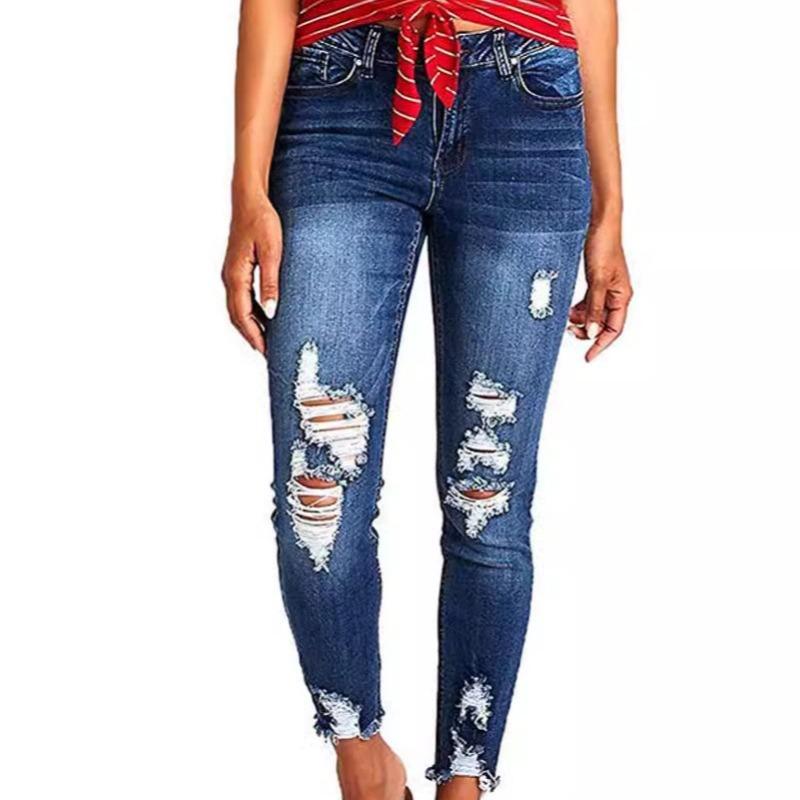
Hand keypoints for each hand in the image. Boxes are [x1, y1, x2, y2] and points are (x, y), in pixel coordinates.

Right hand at [221, 190, 282, 354]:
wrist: (250, 198)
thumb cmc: (262, 220)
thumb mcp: (273, 251)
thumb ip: (271, 282)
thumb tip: (272, 312)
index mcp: (236, 275)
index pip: (242, 315)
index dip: (254, 336)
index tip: (266, 352)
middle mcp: (229, 277)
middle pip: (237, 316)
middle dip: (252, 337)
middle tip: (269, 354)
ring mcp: (232, 274)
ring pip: (239, 309)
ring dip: (252, 326)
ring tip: (269, 341)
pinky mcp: (238, 269)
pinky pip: (242, 298)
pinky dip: (252, 313)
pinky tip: (267, 318)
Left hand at [568, 221, 632, 361]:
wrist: (599, 223)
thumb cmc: (604, 245)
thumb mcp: (597, 280)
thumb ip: (593, 308)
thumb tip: (591, 332)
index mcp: (622, 296)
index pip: (614, 329)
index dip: (601, 344)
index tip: (588, 356)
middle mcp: (616, 294)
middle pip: (603, 324)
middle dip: (587, 331)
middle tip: (569, 332)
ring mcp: (606, 288)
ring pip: (594, 314)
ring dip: (581, 320)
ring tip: (566, 319)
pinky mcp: (596, 281)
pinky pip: (588, 302)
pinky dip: (578, 308)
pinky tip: (568, 309)